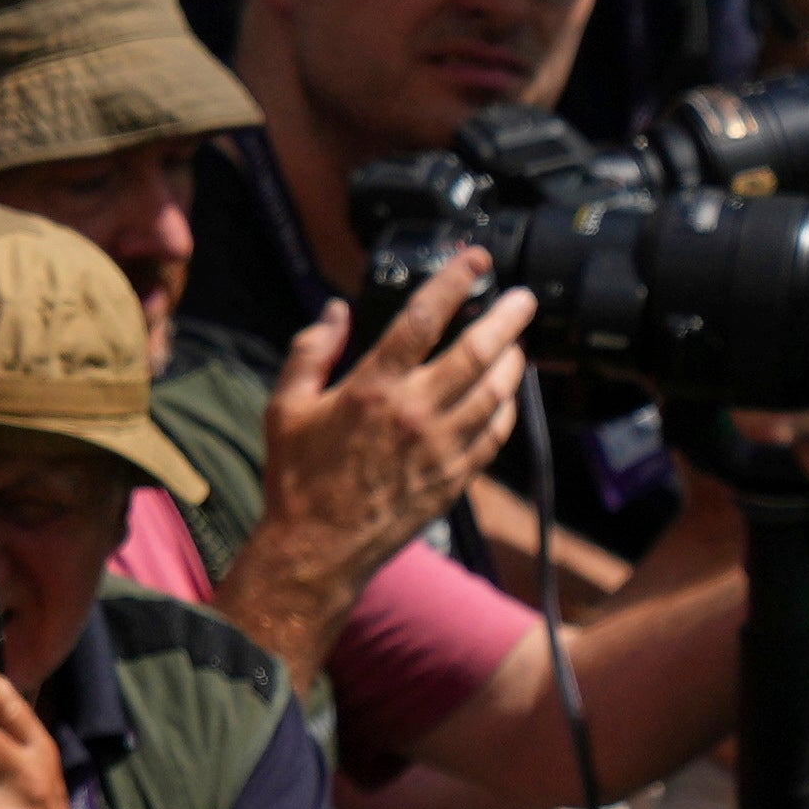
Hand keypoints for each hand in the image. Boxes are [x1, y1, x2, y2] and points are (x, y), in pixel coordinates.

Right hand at [255, 248, 526, 590]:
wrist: (317, 547)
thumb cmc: (297, 477)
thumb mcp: (284, 407)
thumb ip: (311, 353)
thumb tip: (335, 311)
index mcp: (371, 388)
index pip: (423, 320)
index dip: (453, 282)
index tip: (473, 261)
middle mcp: (415, 412)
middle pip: (478, 351)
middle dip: (507, 317)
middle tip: (523, 298)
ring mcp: (443, 445)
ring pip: (496, 390)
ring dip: (513, 360)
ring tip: (518, 343)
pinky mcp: (457, 475)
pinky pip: (496, 433)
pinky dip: (507, 407)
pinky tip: (506, 396)